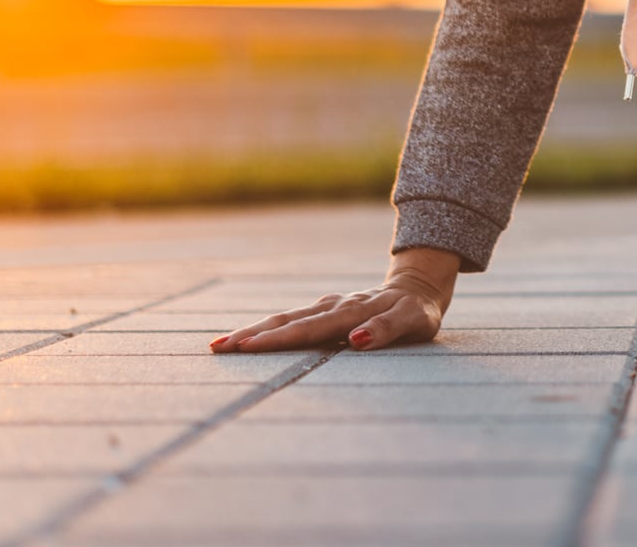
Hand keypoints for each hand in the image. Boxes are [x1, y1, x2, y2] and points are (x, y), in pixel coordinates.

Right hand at [208, 248, 458, 353]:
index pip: (308, 329)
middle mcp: (334, 307)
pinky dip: (268, 328)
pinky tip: (249, 338)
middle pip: (287, 322)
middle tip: (218, 348)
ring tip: (222, 344)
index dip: (277, 339)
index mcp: (352, 312)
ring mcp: (328, 307)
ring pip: (285, 318)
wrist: (418, 287)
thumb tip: (357, 339)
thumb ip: (388, 329)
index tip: (247, 347)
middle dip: (252, 336)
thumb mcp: (415, 322)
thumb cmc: (418, 312)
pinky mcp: (325, 309)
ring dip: (254, 331)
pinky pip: (293, 319)